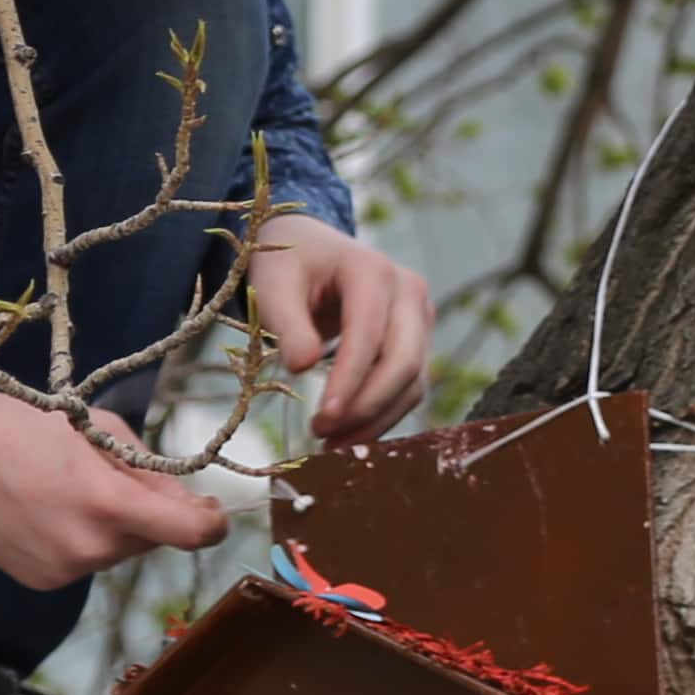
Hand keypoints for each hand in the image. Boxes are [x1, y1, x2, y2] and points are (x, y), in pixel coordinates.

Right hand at [0, 374, 234, 591]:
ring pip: (118, 551)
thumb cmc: (27, 427)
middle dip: (149, 513)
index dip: (211, 523)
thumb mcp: (102, 432)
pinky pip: (84, 563)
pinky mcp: (42, 581)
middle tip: (117, 478)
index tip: (212, 512)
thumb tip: (183, 502)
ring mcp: (64, 571)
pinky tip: (49, 513)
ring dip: (114, 527)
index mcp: (109, 504)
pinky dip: (81, 541)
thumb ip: (149, 471)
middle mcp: (90, 548)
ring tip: (70, 491)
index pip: (190, 533)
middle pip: (152, 538)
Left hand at [247, 215, 437, 442]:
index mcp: (373, 270)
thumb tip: (302, 368)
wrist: (312, 248)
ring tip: (330, 445)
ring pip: (413, 381)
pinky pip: (409, 386)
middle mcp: (409, 291)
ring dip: (376, 419)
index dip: (349, 381)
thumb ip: (287, 324)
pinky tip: (349, 434)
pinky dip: (382, 414)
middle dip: (367, 407)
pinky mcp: (418, 340)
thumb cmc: (289, 265)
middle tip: (323, 436)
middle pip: (405, 362)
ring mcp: (420, 317)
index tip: (321, 421)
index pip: (370, 334)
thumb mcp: (274, 286)